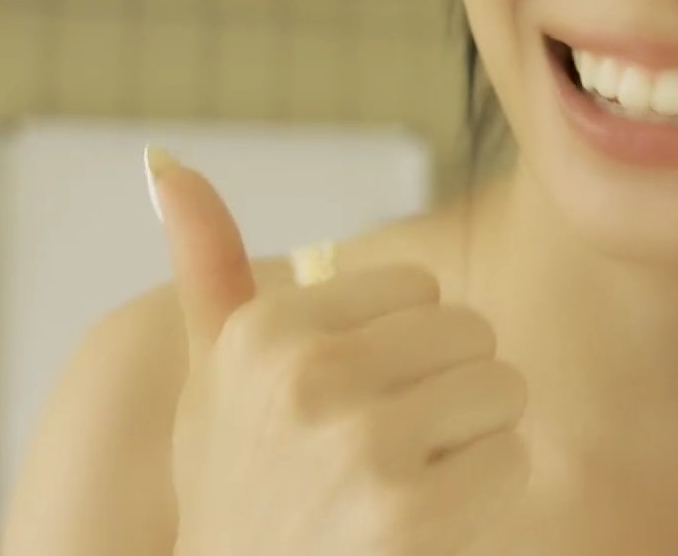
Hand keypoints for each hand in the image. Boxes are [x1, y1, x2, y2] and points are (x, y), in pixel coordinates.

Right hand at [149, 147, 529, 555]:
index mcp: (264, 332)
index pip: (419, 287)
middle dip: (449, 389)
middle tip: (389, 449)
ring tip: (409, 480)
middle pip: (471, 331)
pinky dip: (486, 492)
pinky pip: (512, 458)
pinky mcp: (410, 512)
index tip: (352, 400)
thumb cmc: (241, 489)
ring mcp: (361, 444)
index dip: (405, 348)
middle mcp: (307, 376)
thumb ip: (207, 267)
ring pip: (503, 388)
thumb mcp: (211, 379)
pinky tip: (427, 522)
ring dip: (474, 440)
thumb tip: (165, 159)